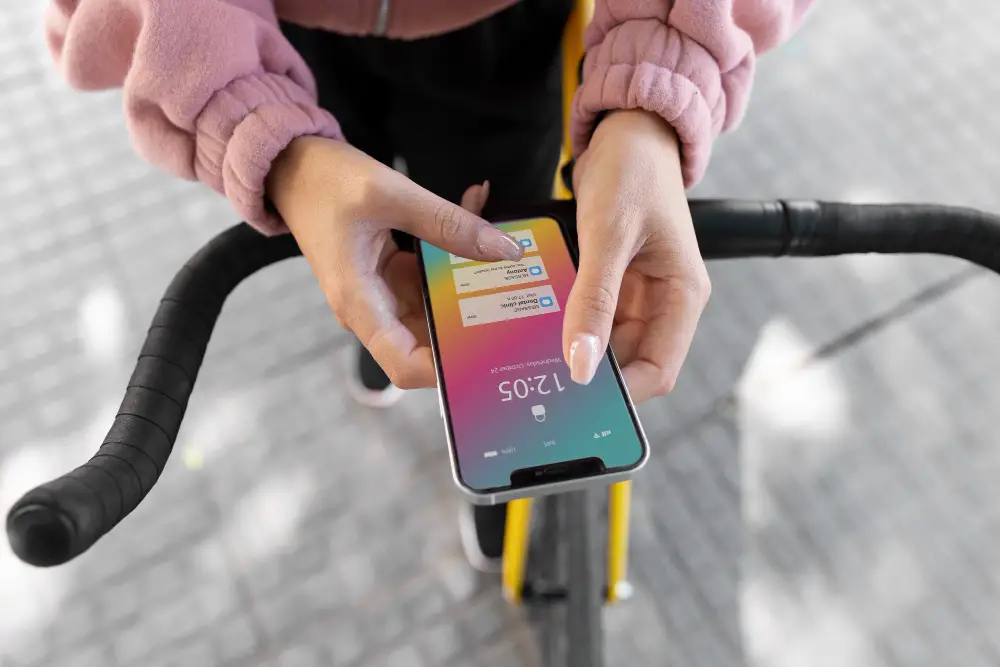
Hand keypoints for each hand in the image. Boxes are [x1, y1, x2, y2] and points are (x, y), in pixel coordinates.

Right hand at [266, 136, 520, 388]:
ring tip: (507, 249)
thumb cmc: (324, 181)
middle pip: (430, 341)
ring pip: (437, 306)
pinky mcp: (391, 274)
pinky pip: (432, 277)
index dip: (446, 371)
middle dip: (474, 323)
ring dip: (471, 280)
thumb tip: (504, 251)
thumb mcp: (390, 194)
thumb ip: (448, 223)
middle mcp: (372, 308)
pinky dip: (455, 253)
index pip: (405, 365)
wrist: (292, 164)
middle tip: (519, 300)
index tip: (489, 353)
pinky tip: (478, 215)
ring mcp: (383, 292)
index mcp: (361, 303)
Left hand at [566, 110, 710, 402]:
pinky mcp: (614, 280)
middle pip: (628, 363)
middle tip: (541, 380)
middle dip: (589, 372)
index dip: (621, 392)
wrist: (627, 128)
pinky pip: (590, 315)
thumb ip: (594, 301)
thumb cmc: (633, 170)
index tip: (575, 398)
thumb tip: (580, 364)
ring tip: (533, 353)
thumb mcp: (609, 236)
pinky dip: (566, 320)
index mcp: (682, 296)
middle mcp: (664, 302)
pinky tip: (537, 323)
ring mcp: (638, 293)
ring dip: (573, 346)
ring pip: (604, 342)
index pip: (659, 371)